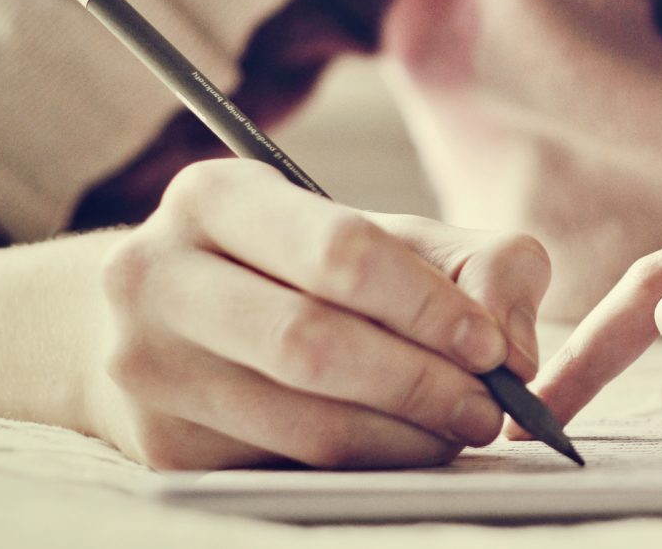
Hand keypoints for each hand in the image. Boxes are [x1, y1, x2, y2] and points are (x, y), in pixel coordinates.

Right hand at [83, 159, 549, 468]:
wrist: (167, 316)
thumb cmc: (305, 267)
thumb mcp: (389, 234)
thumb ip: (478, 264)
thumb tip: (512, 348)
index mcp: (216, 196)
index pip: (339, 252)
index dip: (427, 305)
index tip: (488, 345)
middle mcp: (157, 275)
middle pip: (313, 343)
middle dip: (421, 381)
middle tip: (488, 405)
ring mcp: (149, 365)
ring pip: (304, 421)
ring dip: (406, 435)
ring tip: (461, 427)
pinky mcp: (162, 444)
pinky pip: (289, 465)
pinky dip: (368, 462)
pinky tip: (404, 444)